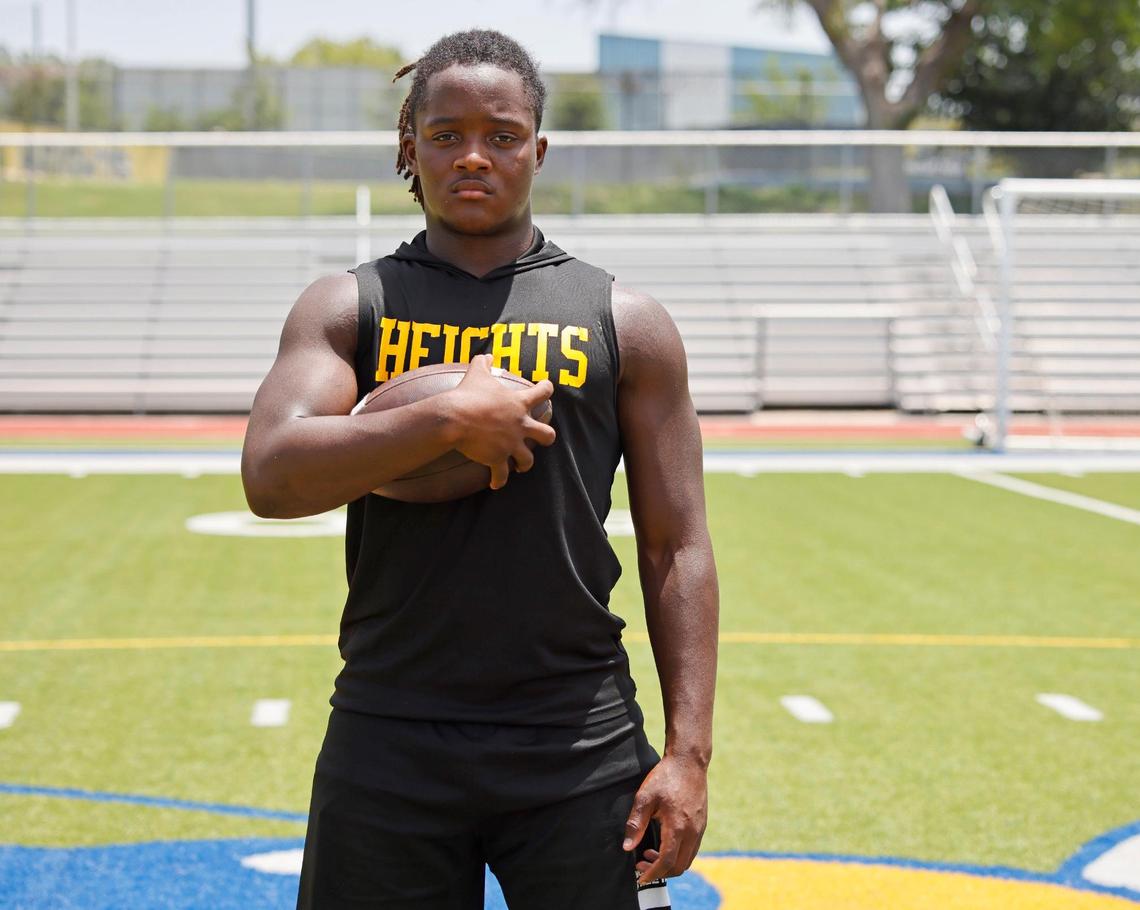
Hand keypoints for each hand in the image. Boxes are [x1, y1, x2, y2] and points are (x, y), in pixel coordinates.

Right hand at [446, 354, 555, 489]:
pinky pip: (502, 475)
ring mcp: (511, 444)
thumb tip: (486, 355)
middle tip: (542, 438)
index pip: (542, 393)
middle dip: (546, 437)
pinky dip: (499, 480)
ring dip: (524, 464)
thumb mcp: (477, 373)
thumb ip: (484, 363)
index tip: (547, 388)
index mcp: (519, 404)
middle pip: (547, 435)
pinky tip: (496, 484)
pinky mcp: (498, 458)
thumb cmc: (467, 394)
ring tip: (520, 467)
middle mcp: (520, 426)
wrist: (455, 418)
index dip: (547, 389)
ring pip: (528, 460)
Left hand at [622, 754, 707, 884]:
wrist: (688, 762)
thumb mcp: (645, 797)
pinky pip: (692, 849)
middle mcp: (692, 831)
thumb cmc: (665, 777)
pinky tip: (664, 844)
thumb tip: (627, 847)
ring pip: (687, 860)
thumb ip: (635, 823)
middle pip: (679, 866)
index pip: (667, 861)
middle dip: (660, 872)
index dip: (653, 873)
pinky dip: (678, 855)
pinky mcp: (702, 824)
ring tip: (650, 854)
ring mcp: (699, 829)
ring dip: (670, 864)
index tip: (641, 877)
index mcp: (677, 826)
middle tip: (641, 865)